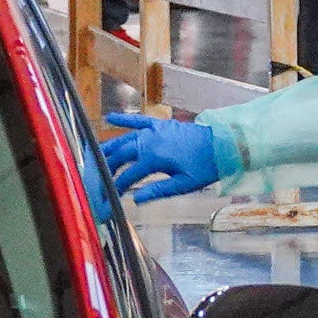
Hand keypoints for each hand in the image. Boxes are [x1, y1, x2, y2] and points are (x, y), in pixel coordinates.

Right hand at [101, 111, 224, 202]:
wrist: (223, 145)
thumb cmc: (205, 167)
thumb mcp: (183, 184)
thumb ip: (158, 190)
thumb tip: (135, 199)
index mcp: (154, 158)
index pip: (127, 175)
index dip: (115, 187)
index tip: (107, 197)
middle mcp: (149, 141)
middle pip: (120, 155)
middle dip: (106, 168)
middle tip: (96, 179)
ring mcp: (154, 130)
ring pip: (124, 139)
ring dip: (108, 148)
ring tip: (94, 156)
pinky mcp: (161, 124)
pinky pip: (139, 120)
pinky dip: (124, 119)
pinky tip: (109, 118)